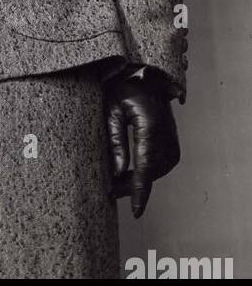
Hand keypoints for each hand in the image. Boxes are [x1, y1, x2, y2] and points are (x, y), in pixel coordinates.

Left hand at [104, 71, 180, 217]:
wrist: (142, 74)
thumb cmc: (121, 88)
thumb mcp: (111, 111)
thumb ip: (116, 142)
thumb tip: (119, 173)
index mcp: (149, 125)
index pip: (145, 166)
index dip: (140, 191)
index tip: (136, 211)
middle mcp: (165, 133)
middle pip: (152, 171)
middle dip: (134, 186)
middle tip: (112, 192)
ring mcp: (172, 135)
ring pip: (160, 169)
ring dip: (142, 179)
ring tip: (119, 185)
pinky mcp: (173, 137)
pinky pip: (164, 162)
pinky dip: (150, 170)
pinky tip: (134, 173)